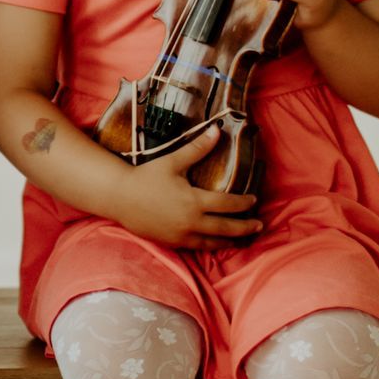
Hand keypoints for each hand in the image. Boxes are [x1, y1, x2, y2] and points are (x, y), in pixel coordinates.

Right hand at [119, 124, 262, 249]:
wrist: (119, 197)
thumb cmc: (146, 177)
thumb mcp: (173, 161)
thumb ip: (198, 148)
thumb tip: (217, 130)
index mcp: (194, 201)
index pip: (227, 204)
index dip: (243, 203)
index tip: (253, 200)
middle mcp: (191, 222)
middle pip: (226, 228)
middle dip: (245, 228)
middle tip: (259, 226)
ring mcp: (181, 236)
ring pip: (213, 242)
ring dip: (230, 241)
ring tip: (242, 240)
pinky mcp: (171, 243)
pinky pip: (196, 247)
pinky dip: (210, 246)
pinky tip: (215, 243)